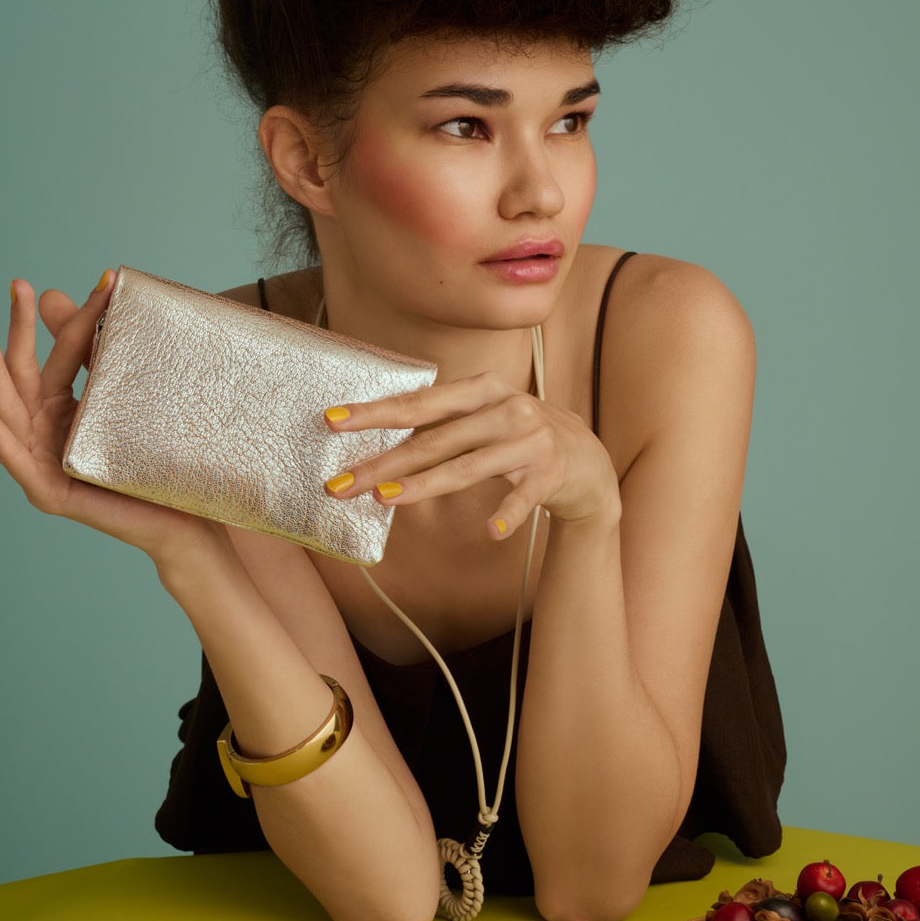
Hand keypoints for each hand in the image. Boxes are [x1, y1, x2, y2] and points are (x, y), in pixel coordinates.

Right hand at [0, 274, 218, 559]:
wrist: (184, 523)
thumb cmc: (159, 469)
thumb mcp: (133, 409)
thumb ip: (112, 366)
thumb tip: (115, 306)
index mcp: (67, 410)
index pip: (62, 355)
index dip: (74, 319)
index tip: (102, 280)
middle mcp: (48, 432)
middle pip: (26, 373)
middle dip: (17, 329)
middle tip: (16, 284)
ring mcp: (42, 462)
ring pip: (9, 407)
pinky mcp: (46, 492)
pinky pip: (12, 454)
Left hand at [322, 373, 620, 538]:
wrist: (588, 462)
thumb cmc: (521, 439)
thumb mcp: (485, 418)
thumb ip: (443, 424)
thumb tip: (379, 441)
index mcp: (483, 389)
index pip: (421, 401)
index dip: (375, 411)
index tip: (331, 420)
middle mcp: (507, 408)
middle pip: (434, 439)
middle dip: (382, 461)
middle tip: (340, 484)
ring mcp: (531, 440)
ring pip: (468, 466)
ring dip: (423, 484)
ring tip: (384, 499)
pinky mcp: (552, 473)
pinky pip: (523, 497)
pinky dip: (507, 514)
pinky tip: (489, 531)